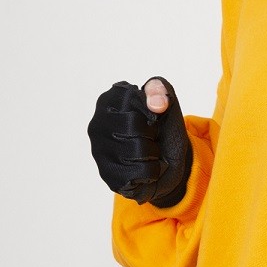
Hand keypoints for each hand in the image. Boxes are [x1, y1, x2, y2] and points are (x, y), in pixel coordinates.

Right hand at [87, 75, 191, 205]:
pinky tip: (144, 167)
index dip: (151, 110)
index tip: (151, 117)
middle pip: (133, 125)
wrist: (168, 163)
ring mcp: (99, 152)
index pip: (133, 100)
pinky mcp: (107, 176)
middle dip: (152, 133)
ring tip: (148, 151)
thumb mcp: (167, 102)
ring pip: (138, 150)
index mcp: (107, 101)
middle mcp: (97, 125)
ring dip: (154, 152)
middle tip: (150, 136)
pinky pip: (140, 172)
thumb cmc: (162, 129)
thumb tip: (157, 105)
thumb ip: (160, 90)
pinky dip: (152, 171)